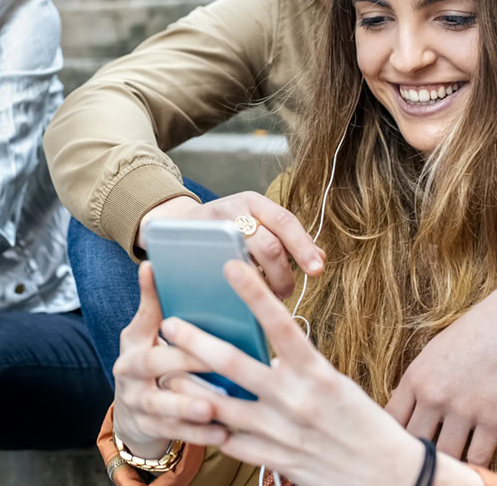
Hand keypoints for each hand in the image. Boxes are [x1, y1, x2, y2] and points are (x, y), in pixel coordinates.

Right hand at [112, 263, 227, 457]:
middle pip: (152, 364)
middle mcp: (128, 373)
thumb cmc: (149, 363)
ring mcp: (136, 403)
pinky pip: (174, 433)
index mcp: (132, 343)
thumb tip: (151, 264)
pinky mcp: (148, 428)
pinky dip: (198, 434)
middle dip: (182, 361)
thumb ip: (153, 305)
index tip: (171, 296)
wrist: (133, 412)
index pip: (144, 322)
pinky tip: (223, 433)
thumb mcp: (145, 335)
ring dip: (187, 407)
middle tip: (211, 360)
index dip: (154, 303)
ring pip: (160, 405)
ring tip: (213, 408)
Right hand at [138, 192, 324, 298]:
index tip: (317, 270)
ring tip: (267, 294)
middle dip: (282, 274)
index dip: (303, 247)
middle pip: (268, 244)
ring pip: (246, 258)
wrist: (176, 225)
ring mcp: (211, 226)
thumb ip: (287, 240)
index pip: (285, 221)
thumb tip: (321, 259)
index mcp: (254, 202)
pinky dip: (238, 282)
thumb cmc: (226, 230)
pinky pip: (221, 266)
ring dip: (262, 282)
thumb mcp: (257, 226)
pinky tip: (243, 291)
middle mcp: (234, 208)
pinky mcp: (194, 242)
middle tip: (285, 292)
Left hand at [162, 261, 481, 485]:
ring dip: (187, 388)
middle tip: (169, 323)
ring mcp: (281, 432)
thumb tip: (265, 352)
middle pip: (233, 363)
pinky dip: (207, 427)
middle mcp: (296, 399)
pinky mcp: (274, 459)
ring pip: (219, 405)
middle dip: (195, 342)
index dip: (253, 293)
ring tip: (164, 373)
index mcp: (317, 374)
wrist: (389, 477)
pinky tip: (187, 417)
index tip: (229, 266)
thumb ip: (298, 369)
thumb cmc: (363, 423)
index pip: (281, 324)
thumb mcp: (335, 385)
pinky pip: (230, 441)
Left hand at [385, 271, 496, 464]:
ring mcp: (463, 409)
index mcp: (415, 379)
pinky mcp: (494, 419)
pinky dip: (474, 467)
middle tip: (420, 463)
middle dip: (417, 455)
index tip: (397, 446)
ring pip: (445, 455)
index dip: (392, 437)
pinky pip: (478, 457)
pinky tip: (471, 468)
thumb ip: (417, 383)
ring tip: (446, 468)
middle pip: (414, 442)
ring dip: (446, 463)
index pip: (390, 421)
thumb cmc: (473, 335)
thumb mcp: (432, 354)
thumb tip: (399, 408)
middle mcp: (434, 396)